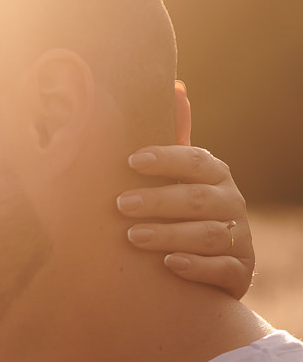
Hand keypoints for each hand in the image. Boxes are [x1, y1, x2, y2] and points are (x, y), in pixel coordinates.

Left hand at [117, 144, 253, 299]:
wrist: (212, 272)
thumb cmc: (186, 217)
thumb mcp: (182, 181)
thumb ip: (175, 146)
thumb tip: (176, 89)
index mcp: (217, 176)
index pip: (196, 161)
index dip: (166, 159)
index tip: (132, 161)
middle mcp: (232, 204)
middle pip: (198, 199)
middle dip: (158, 201)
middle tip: (122, 204)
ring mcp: (239, 238)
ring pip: (208, 235)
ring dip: (170, 234)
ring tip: (133, 236)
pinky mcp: (240, 271)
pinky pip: (222, 268)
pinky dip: (196, 266)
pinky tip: (170, 263)